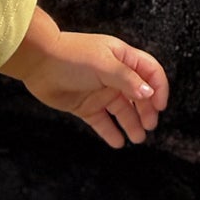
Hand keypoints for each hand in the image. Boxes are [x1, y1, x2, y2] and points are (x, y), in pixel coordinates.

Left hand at [19, 30, 169, 148]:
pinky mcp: (86, 106)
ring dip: (131, 124)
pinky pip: (102, 122)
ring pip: (121, 111)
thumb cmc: (72, 57)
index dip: (158, 88)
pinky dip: (110, 132)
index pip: (150, 73)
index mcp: (123, 59)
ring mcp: (100, 92)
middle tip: (149, 126)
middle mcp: (114, 76)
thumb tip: (148, 93)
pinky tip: (118, 143)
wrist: (39, 63)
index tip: (160, 107)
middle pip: (138, 95)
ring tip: (138, 138)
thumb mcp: (105, 65)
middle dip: (146, 110)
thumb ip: (127, 80)